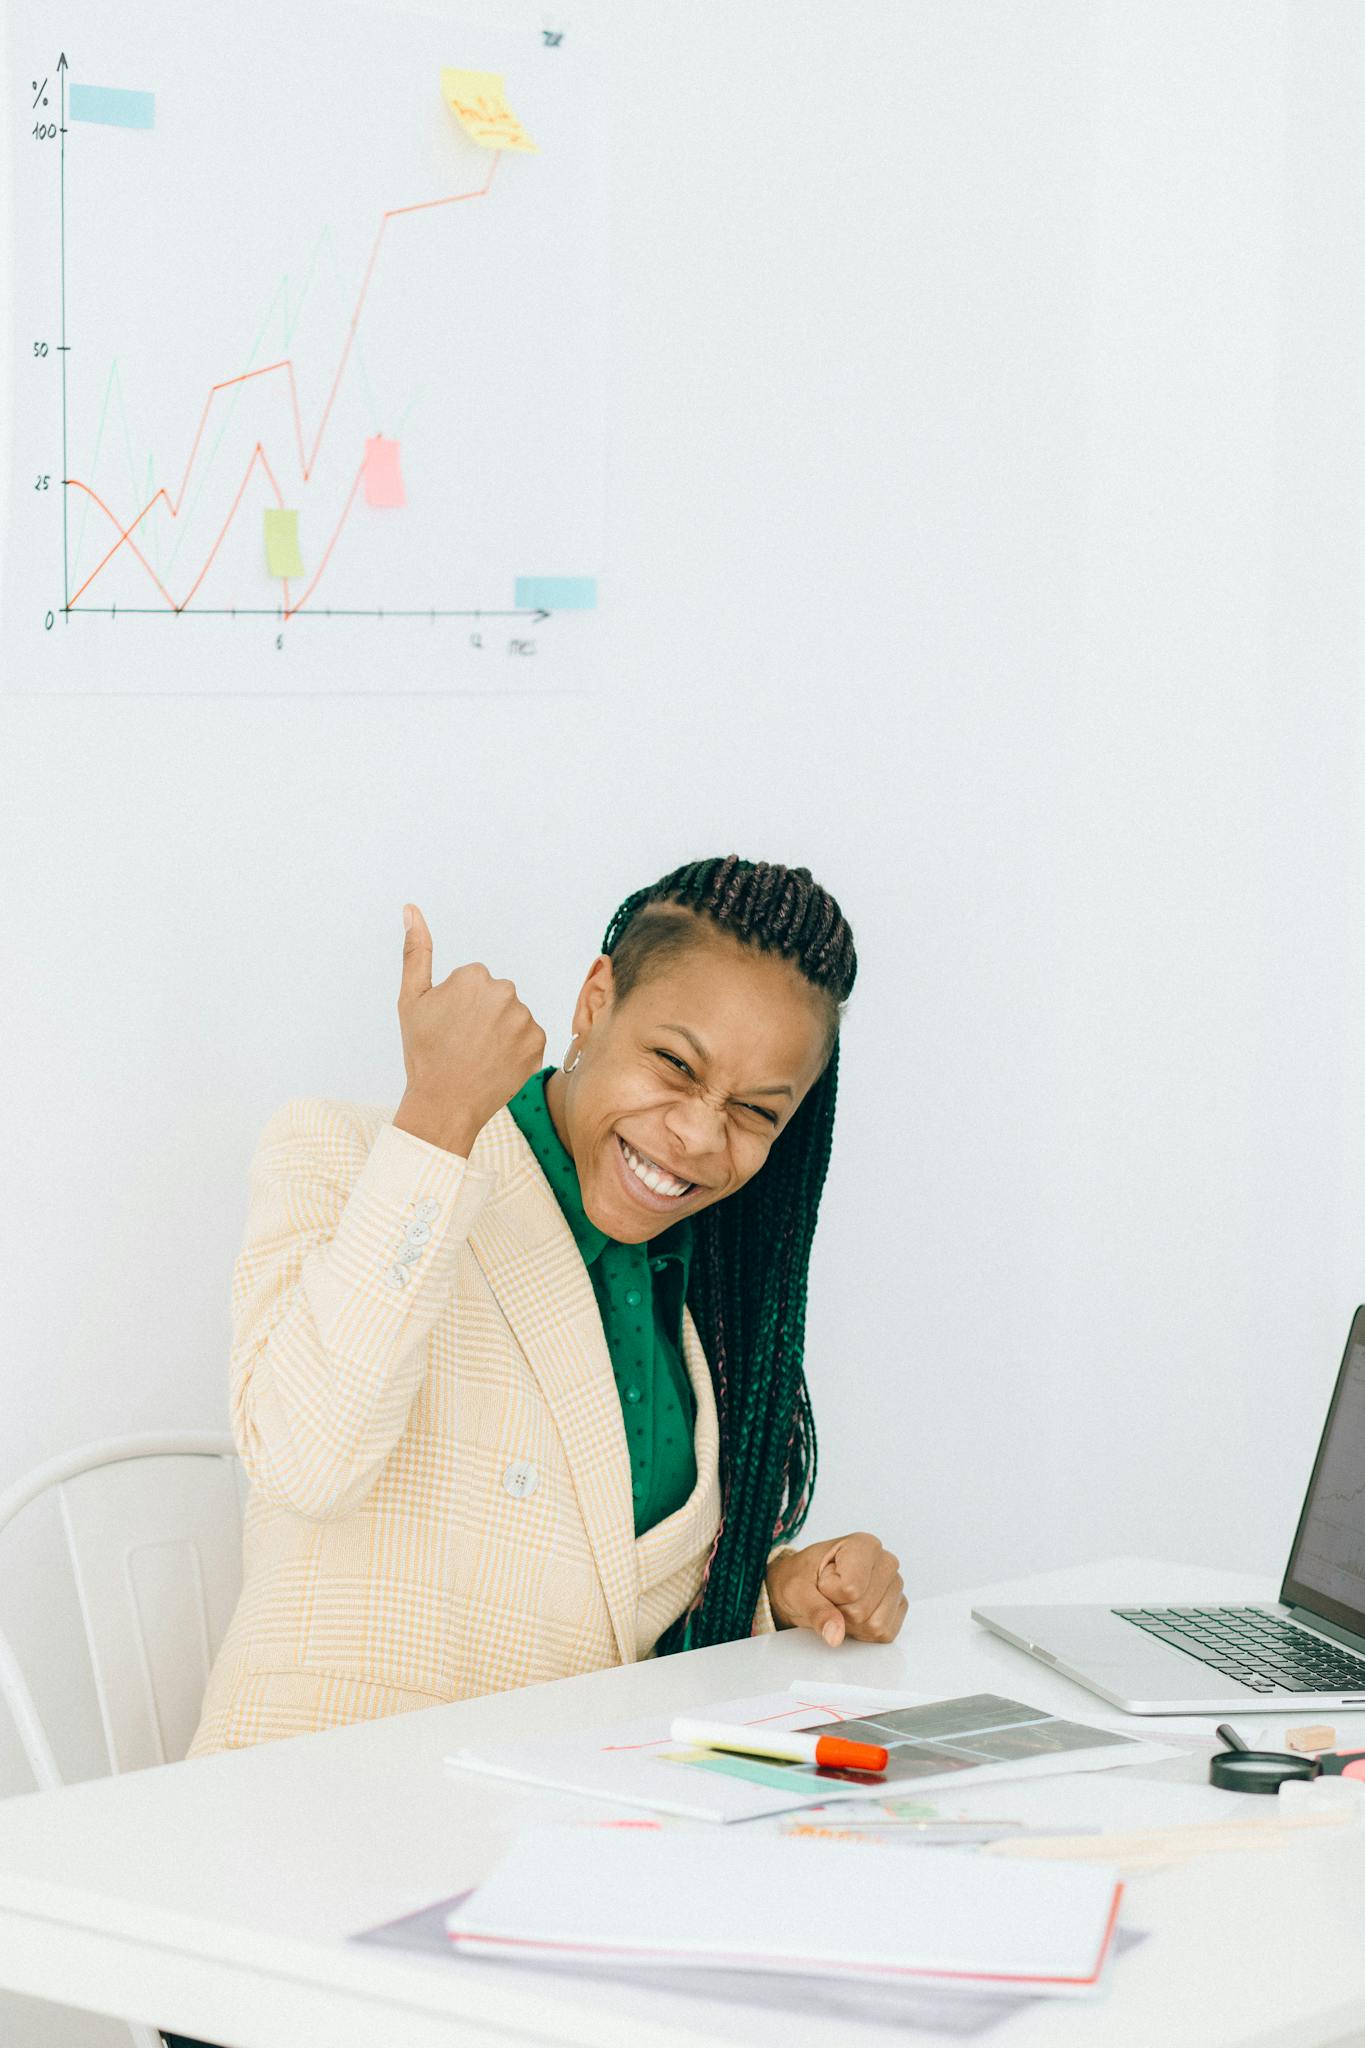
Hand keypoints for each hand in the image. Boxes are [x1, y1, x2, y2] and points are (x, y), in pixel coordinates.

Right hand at [394, 903, 546, 1155]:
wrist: (444, 1103)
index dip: (458, 1004)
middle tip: (462, 1042)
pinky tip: (496, 1063)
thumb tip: (411, 909)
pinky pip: (528, 1037)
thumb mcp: (411, 999)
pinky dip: (516, 1049)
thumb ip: (416, 951)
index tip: (448, 1025)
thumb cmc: (424, 1051)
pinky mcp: (539, 1043)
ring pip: (513, 1017)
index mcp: (475, 976)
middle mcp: (505, 991)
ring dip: (500, 1031)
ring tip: (479, 1054)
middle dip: (482, 1014)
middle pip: (496, 996)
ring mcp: (524, 1019)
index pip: (474, 981)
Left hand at [766, 1533, 905, 1645]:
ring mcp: (895, 1585)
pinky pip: (884, 1634)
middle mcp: (885, 1562)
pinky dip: (864, 1632)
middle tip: (830, 1595)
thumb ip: (815, 1610)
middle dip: (840, 1611)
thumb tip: (835, 1635)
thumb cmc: (803, 1578)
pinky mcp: (898, 1607)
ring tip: (842, 1603)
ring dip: (852, 1624)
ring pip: (875, 1626)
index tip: (822, 1581)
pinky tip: (853, 1614)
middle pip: (862, 1611)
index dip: (829, 1593)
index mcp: (864, 1545)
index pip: (850, 1589)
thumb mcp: (796, 1590)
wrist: (806, 1585)